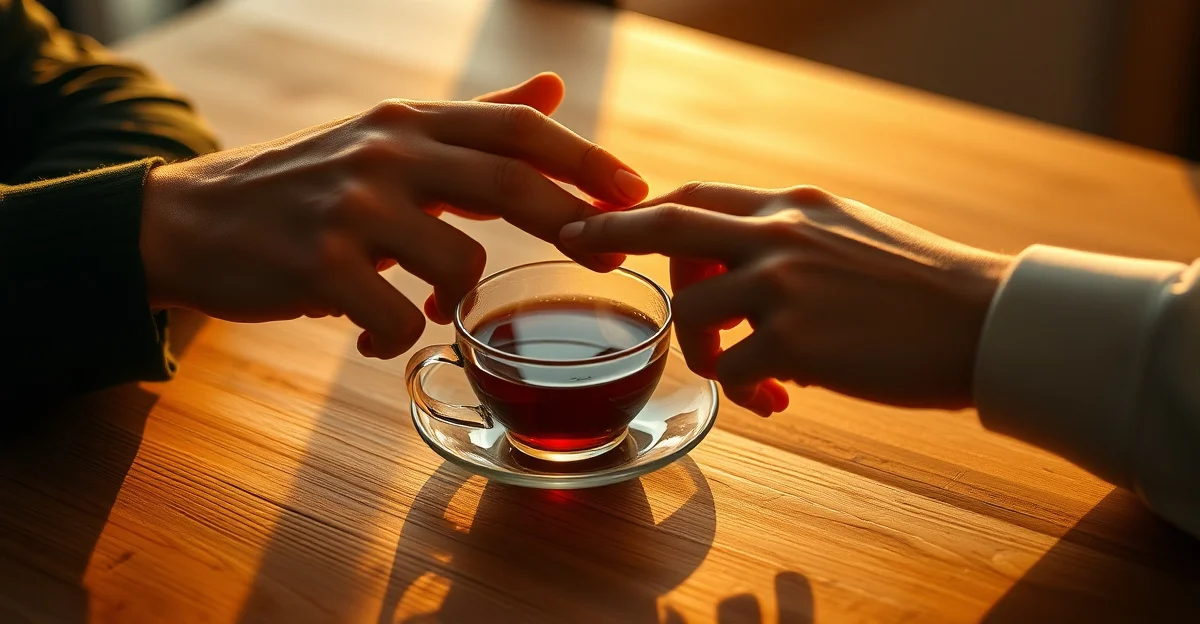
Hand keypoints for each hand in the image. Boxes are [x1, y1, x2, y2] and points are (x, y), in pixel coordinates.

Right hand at [140, 73, 647, 358]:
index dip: (585, 160)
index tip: (637, 191)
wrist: (192, 222)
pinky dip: (399, 338)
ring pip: (458, 266)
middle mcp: (386, 153)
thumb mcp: (387, 141)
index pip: (517, 129)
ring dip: (458, 300)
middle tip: (612, 258)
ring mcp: (352, 208)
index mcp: (408, 121)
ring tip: (431, 309)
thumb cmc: (304, 187)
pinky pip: (399, 320)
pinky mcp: (319, 265)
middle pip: (508, 184)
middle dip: (572, 223)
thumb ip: (473, 123)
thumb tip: (554, 87)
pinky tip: (372, 337)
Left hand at [559, 183, 1012, 413]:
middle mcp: (779, 234)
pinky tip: (782, 400)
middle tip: (578, 245)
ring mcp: (783, 284)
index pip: (696, 197)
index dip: (642, 210)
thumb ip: (789, 240)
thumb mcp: (849, 234)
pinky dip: (745, 391)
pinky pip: (732, 371)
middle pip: (669, 227)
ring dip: (707, 355)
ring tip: (752, 380)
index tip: (604, 219)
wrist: (984, 320)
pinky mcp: (795, 340)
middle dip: (613, 235)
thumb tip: (735, 268)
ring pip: (694, 317)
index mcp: (792, 206)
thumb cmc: (920, 288)